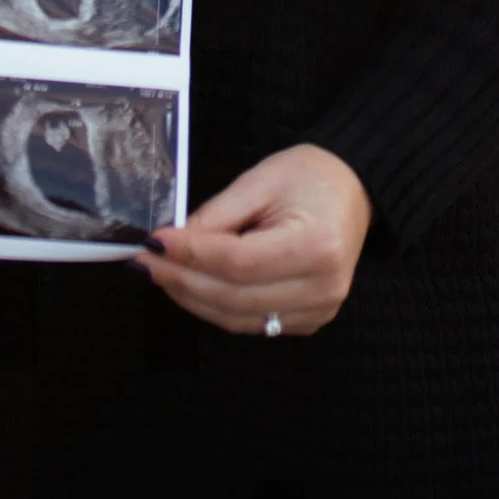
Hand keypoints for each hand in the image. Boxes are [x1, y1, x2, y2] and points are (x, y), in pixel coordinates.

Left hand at [145, 145, 371, 335]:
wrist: (353, 189)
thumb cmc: (311, 176)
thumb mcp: (261, 180)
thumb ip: (216, 215)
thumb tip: (170, 243)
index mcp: (317, 246)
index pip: (239, 263)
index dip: (192, 256)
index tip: (155, 242)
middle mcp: (322, 288)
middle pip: (234, 296)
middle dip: (182, 280)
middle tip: (145, 262)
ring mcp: (318, 311)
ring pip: (237, 317)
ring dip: (192, 298)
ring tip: (161, 274)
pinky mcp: (308, 321)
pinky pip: (250, 323)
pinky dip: (216, 306)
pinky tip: (193, 286)